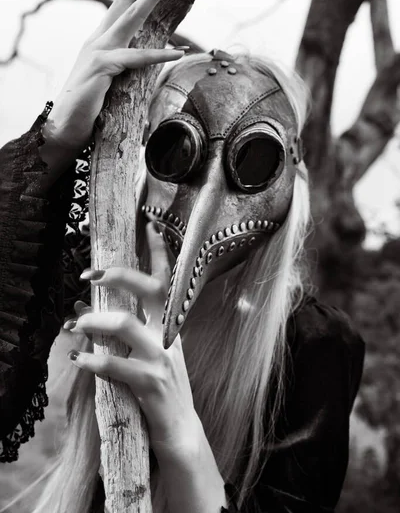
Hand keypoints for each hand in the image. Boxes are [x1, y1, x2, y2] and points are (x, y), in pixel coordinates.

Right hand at [44, 0, 184, 150]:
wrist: (64, 128)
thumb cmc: (88, 108)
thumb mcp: (107, 83)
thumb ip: (122, 69)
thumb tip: (143, 68)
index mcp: (101, 42)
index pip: (120, 7)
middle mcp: (98, 41)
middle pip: (125, 2)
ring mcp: (98, 51)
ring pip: (132, 17)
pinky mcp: (102, 67)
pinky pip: (137, 58)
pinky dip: (159, 54)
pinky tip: (179, 51)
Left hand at [64, 222, 198, 454]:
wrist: (180, 428)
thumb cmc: (158, 385)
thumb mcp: (145, 352)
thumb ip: (119, 329)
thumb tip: (80, 308)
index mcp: (169, 324)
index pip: (167, 280)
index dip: (160, 252)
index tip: (150, 225)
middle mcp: (169, 334)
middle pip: (150, 290)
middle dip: (119, 275)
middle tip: (90, 274)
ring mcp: (162, 358)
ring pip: (125, 324)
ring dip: (93, 320)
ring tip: (73, 325)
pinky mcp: (150, 383)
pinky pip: (115, 365)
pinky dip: (92, 359)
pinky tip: (78, 358)